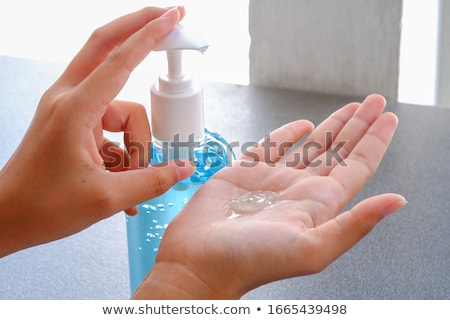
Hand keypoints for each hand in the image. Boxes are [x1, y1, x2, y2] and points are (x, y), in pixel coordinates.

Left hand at [0, 7, 193, 256]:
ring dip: (136, 141)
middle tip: (169, 20)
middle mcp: (70, 100)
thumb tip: (184, 168)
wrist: (7, 218)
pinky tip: (123, 179)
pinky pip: (112, 126)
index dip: (150, 36)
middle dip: (139, 31)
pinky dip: (125, 151)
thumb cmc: (43, 207)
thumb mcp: (106, 198)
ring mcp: (70, 110)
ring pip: (122, 107)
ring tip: (130, 176)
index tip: (172, 17)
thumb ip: (152, 181)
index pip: (119, 60)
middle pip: (106, 47)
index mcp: (75, 110)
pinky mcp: (74, 123)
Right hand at [133, 94, 405, 298]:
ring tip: (351, 107)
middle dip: (359, 125)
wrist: (200, 262)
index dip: (375, 140)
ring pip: (310, 145)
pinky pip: (272, 146)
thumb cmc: (251, 261)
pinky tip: (304, 124)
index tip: (389, 116)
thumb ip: (354, 225)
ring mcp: (273, 180)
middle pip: (339, 151)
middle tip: (376, 100)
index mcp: (318, 204)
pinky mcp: (245, 172)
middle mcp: (299, 189)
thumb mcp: (311, 248)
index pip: (357, 166)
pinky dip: (289, 132)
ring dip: (333, 125)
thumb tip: (397, 201)